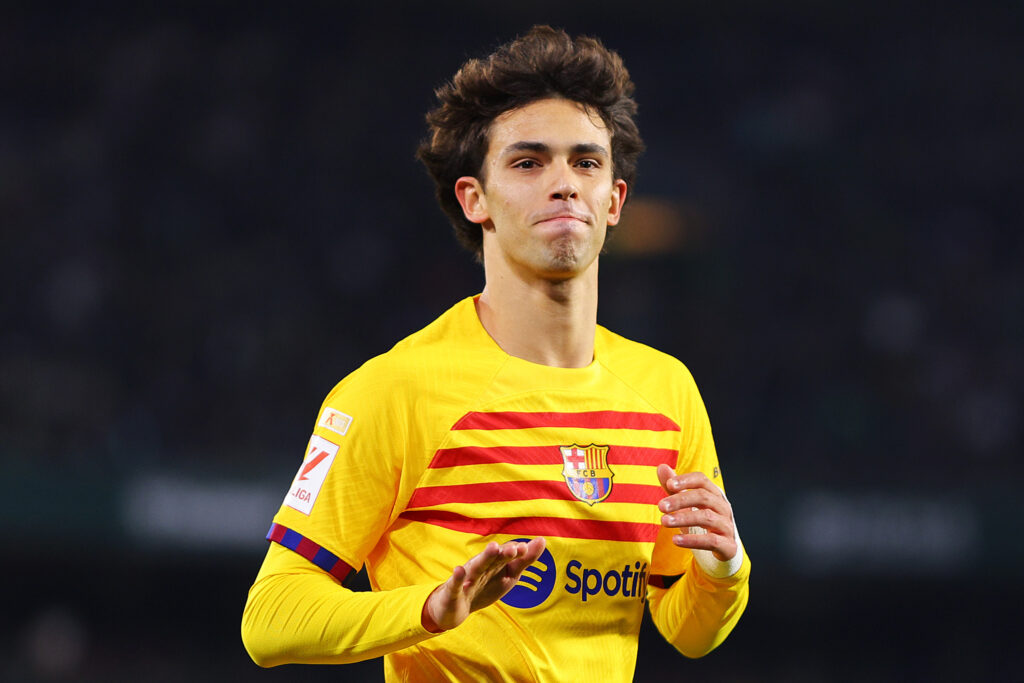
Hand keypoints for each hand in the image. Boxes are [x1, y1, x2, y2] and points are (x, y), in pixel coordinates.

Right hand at [424, 537, 546, 631]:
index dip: (516, 552)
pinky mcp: (454, 591)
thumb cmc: (485, 587)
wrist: (456, 608)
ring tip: (493, 547)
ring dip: (485, 557)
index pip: (506, 555)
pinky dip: (458, 578)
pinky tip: (459, 570)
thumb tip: (542, 540)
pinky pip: (455, 584)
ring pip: (477, 567)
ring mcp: (467, 579)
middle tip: (513, 548)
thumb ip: (525, 559)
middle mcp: (481, 568)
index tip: (525, 548)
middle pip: (493, 559)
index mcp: (495, 564)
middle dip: (502, 552)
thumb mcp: (509, 575)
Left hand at [657, 464, 736, 562]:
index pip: (702, 480)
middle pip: (703, 497)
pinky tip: (676, 540)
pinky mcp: (727, 545)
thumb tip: (661, 467)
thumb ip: (674, 488)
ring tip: (664, 521)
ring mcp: (727, 526)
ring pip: (707, 518)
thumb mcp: (686, 504)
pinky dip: (692, 540)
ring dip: (683, 518)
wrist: (719, 547)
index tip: (669, 484)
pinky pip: (711, 541)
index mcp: (713, 494)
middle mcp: (723, 507)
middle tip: (660, 506)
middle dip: (680, 500)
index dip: (686, 480)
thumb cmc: (700, 521)